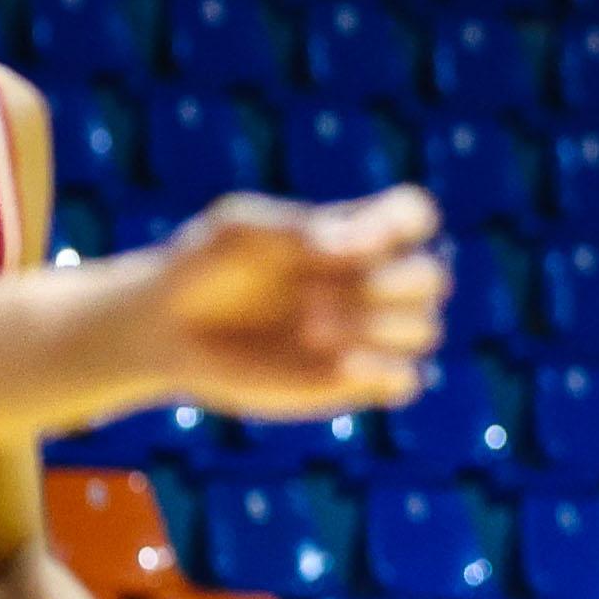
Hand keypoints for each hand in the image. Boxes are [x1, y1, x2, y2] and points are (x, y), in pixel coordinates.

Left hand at [149, 189, 446, 418]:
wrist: (166, 331)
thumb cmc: (202, 266)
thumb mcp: (237, 228)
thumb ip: (297, 227)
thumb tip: (355, 248)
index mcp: (354, 233)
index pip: (416, 215)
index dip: (402, 224)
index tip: (349, 239)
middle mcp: (370, 282)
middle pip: (433, 277)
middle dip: (391, 285)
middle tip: (316, 295)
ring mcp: (365, 335)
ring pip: (425, 329)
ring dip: (379, 328)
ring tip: (309, 329)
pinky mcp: (350, 383)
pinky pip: (407, 382)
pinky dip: (387, 373)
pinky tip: (339, 364)